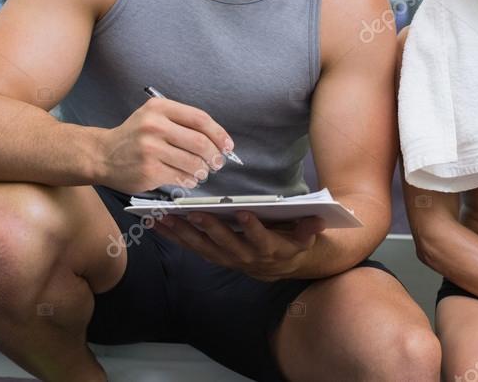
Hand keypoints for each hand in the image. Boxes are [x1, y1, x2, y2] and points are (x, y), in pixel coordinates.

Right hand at [97, 96, 231, 191]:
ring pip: (193, 162)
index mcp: (160, 108)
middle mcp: (154, 126)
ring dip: (203, 170)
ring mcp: (150, 149)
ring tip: (202, 171)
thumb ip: (183, 123)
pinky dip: (190, 180)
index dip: (219, 134)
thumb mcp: (155, 117)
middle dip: (214, 155)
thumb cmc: (135, 136)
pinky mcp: (149, 170)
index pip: (200, 119)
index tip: (227, 146)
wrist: (102, 154)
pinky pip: (181, 177)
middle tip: (217, 162)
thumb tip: (219, 141)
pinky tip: (188, 178)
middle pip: (200, 142)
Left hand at [154, 210, 325, 280]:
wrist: (284, 265)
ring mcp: (227, 259)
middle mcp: (246, 259)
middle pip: (226, 245)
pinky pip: (192, 247)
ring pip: (203, 248)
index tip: (244, 213)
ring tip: (165, 217)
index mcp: (270, 251)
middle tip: (195, 212)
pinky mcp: (214, 255)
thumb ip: (311, 227)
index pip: (261, 241)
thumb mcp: (309, 235)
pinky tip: (158, 223)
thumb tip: (319, 218)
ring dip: (184, 233)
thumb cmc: (295, 241)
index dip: (253, 229)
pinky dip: (175, 236)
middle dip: (210, 229)